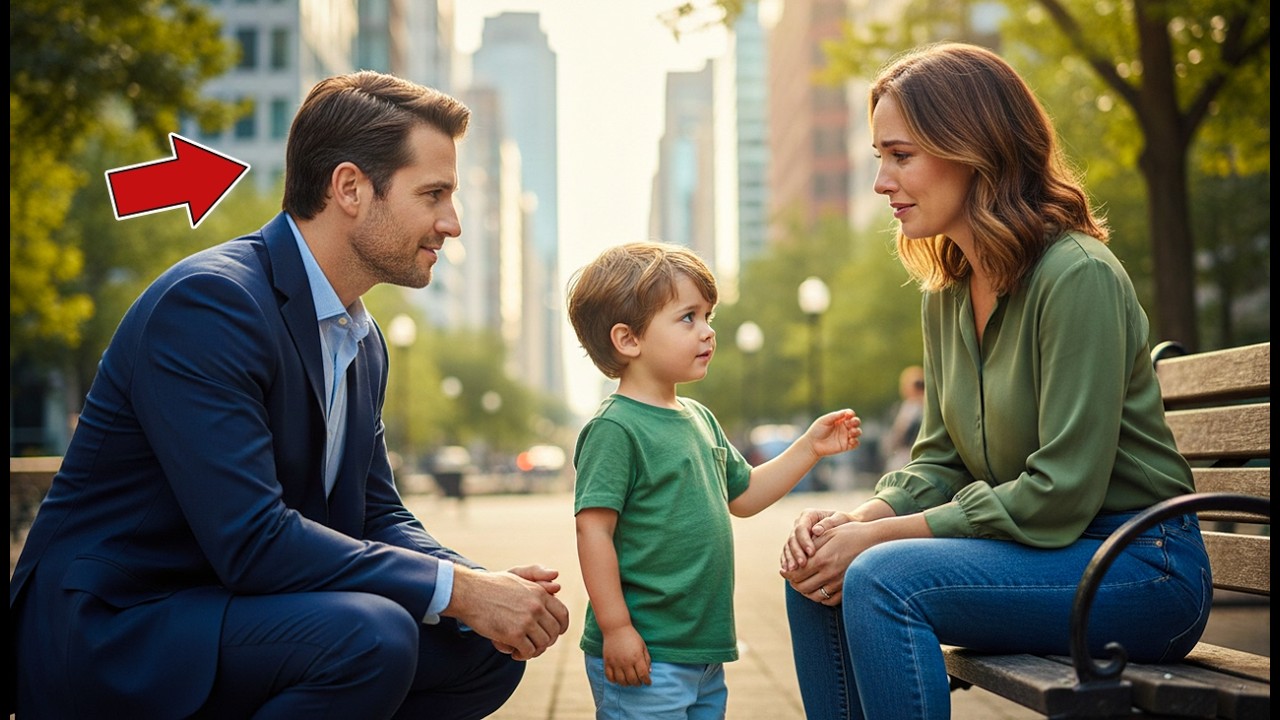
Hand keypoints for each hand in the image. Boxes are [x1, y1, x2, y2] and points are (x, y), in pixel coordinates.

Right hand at [446, 566, 570, 660]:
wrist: (469, 592)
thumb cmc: (491, 586)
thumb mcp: (518, 577)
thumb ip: (538, 580)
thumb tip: (558, 585)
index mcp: (540, 592)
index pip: (562, 615)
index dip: (560, 628)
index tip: (553, 634)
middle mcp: (536, 606)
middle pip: (554, 632)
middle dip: (546, 641)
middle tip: (534, 644)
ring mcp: (526, 620)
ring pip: (543, 644)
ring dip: (534, 650)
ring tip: (522, 650)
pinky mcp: (513, 634)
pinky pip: (528, 651)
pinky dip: (522, 655)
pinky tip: (513, 652)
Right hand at [602, 625, 651, 685]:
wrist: (616, 628)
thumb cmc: (632, 636)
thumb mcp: (643, 646)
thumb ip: (647, 659)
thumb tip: (649, 672)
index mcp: (637, 657)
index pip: (643, 675)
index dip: (647, 681)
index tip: (648, 682)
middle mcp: (626, 662)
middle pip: (633, 680)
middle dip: (638, 683)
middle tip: (639, 682)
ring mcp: (616, 663)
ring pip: (621, 681)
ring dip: (627, 684)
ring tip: (629, 681)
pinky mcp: (607, 662)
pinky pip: (610, 677)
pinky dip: (614, 681)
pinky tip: (618, 679)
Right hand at [780, 508, 849, 572]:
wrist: (846, 527)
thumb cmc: (845, 522)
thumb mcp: (841, 519)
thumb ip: (829, 522)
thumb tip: (816, 531)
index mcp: (808, 515)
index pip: (801, 528)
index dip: (804, 541)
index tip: (812, 553)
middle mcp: (799, 524)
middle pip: (792, 539)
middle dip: (796, 553)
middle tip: (802, 565)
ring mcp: (796, 535)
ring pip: (788, 547)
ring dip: (789, 559)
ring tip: (793, 571)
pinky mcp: (796, 546)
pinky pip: (788, 554)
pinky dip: (787, 562)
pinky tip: (788, 573)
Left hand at [781, 520, 883, 605]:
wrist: (876, 541)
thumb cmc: (850, 533)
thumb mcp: (828, 534)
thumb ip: (810, 545)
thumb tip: (795, 556)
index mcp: (822, 559)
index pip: (796, 573)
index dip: (787, 574)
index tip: (783, 571)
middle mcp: (830, 574)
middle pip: (802, 587)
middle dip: (794, 583)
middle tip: (791, 578)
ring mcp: (839, 583)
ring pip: (814, 596)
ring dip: (805, 592)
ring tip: (803, 583)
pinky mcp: (847, 589)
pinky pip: (829, 601)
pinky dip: (820, 597)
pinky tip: (818, 588)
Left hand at [802, 409, 861, 457]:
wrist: (812, 444)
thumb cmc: (817, 430)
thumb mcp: (824, 420)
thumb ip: (835, 416)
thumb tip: (846, 412)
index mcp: (840, 419)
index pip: (849, 414)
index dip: (851, 413)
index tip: (848, 415)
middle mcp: (844, 427)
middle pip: (856, 422)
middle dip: (856, 421)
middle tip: (852, 423)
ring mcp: (846, 436)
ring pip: (857, 432)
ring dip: (857, 431)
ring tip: (851, 432)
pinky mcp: (846, 446)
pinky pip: (855, 444)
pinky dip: (856, 441)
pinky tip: (851, 440)